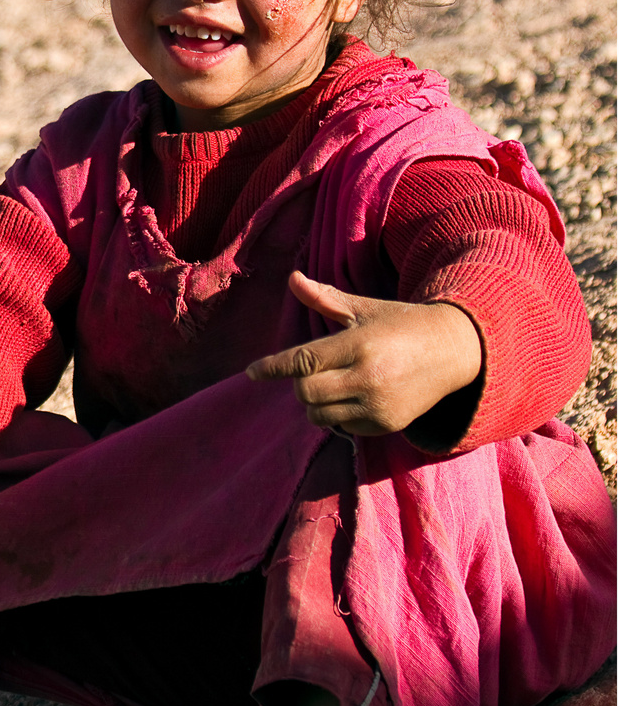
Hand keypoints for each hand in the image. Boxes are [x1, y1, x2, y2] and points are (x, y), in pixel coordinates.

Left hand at [246, 271, 481, 436]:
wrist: (455, 351)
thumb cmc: (401, 324)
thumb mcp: (364, 309)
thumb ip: (325, 299)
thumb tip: (292, 278)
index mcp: (359, 344)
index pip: (303, 360)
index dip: (273, 367)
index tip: (251, 372)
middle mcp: (368, 377)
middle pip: (306, 391)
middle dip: (299, 382)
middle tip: (313, 370)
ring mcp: (378, 404)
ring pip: (319, 414)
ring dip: (314, 401)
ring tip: (332, 382)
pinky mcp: (387, 425)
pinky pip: (342, 426)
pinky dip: (337, 414)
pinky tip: (352, 397)